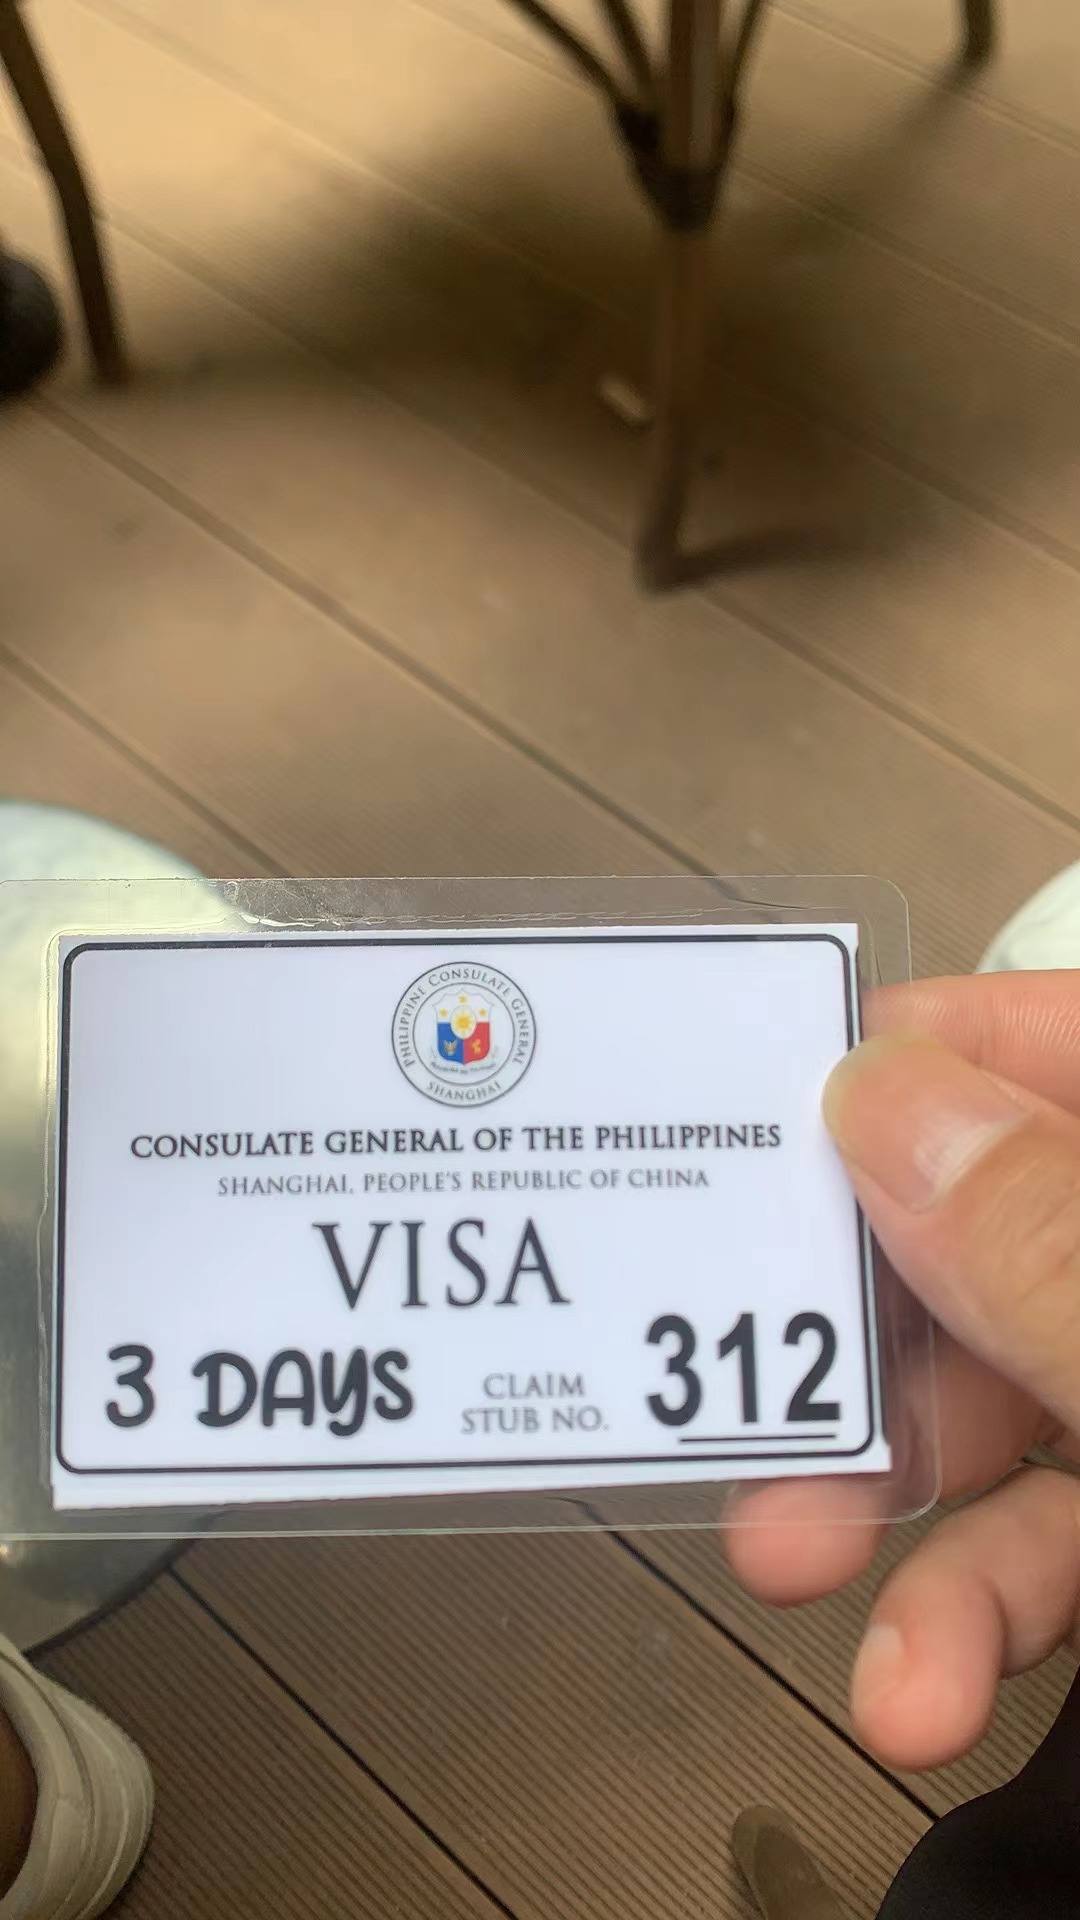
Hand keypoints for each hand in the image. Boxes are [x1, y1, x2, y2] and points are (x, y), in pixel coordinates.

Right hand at [726, 971, 1079, 1772]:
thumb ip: (1052, 1243)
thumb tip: (885, 1107)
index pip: (1053, 1049)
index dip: (915, 1055)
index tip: (764, 1100)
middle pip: (990, 1239)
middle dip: (850, 1335)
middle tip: (737, 1376)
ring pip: (1006, 1408)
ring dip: (887, 1509)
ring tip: (790, 1566)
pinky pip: (1054, 1540)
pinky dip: (969, 1613)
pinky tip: (913, 1682)